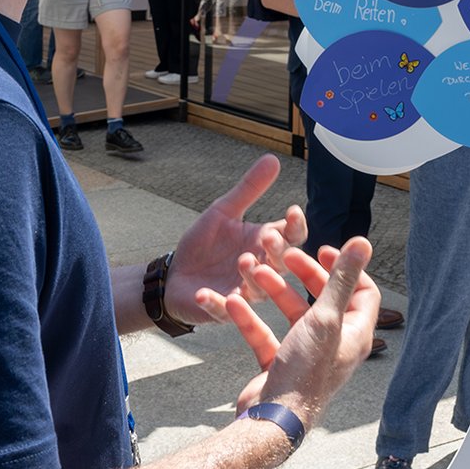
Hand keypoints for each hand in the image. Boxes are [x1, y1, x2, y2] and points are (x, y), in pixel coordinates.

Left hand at [165, 155, 309, 325]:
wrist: (174, 275)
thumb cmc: (204, 244)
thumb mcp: (223, 211)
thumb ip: (249, 189)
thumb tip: (273, 158)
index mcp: (265, 244)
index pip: (291, 237)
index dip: (295, 226)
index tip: (293, 211)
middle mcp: (262, 270)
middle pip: (280, 263)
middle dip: (277, 252)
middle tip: (268, 239)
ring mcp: (244, 292)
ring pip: (258, 289)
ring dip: (252, 276)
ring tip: (243, 261)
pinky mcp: (222, 310)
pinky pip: (222, 310)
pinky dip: (214, 303)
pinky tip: (204, 293)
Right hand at [213, 238, 378, 424]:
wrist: (271, 421)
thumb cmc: (305, 371)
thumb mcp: (325, 318)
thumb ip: (342, 279)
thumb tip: (364, 242)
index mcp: (355, 333)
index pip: (362, 291)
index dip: (346, 268)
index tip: (322, 249)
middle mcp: (334, 344)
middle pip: (324, 298)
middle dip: (304, 274)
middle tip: (286, 255)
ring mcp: (305, 355)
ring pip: (291, 313)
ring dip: (274, 291)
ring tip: (252, 270)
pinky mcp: (278, 366)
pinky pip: (264, 335)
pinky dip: (250, 318)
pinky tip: (232, 301)